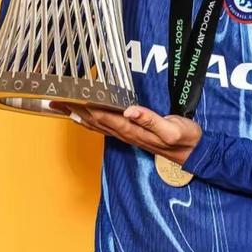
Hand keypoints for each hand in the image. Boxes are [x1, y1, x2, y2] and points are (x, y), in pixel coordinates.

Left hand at [50, 102, 202, 166]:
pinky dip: (92, 121)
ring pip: (98, 125)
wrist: (196, 153)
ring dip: (80, 116)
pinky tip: (86, 116)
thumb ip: (151, 119)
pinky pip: (107, 127)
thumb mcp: (172, 128)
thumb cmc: (185, 139)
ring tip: (63, 108)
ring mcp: (129, 135)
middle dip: (76, 111)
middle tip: (56, 100)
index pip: (104, 117)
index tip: (70, 98)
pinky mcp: (134, 134)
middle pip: (95, 122)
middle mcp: (127, 134)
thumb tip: (129, 110)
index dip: (86, 107)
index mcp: (134, 130)